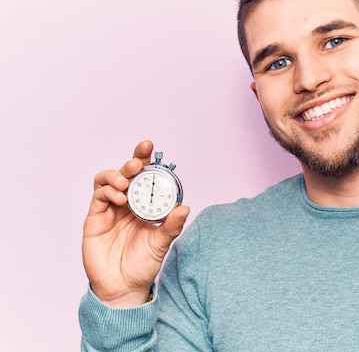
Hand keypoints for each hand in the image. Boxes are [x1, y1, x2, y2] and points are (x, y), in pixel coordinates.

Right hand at [82, 140, 189, 306]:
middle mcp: (126, 203)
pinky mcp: (95, 218)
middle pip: (125, 173)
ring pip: (107, 180)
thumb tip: (184, 208)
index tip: (150, 147)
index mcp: (144, 205)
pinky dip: (107, 191)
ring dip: (117, 175)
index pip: (145, 177)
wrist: (123, 288)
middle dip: (132, 162)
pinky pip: (98, 196)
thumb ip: (171, 226)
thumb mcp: (161, 244)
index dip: (145, 160)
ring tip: (126, 183)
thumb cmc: (143, 265)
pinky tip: (119, 197)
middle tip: (139, 160)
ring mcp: (109, 209)